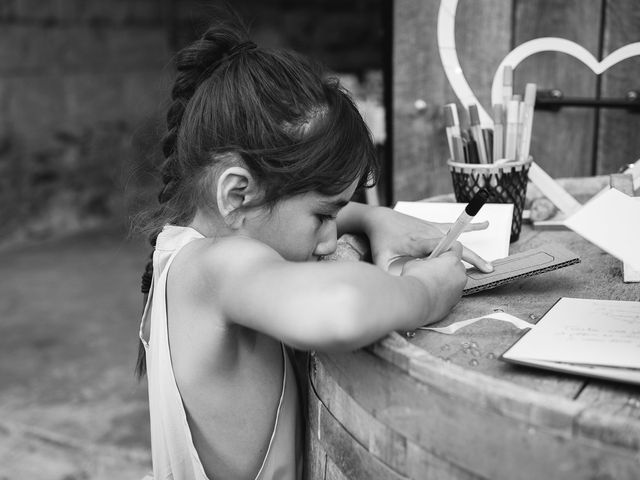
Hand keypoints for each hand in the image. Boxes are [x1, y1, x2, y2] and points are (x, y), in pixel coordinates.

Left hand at [362, 206, 492, 271]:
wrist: (382, 219)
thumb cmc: (382, 241)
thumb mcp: (381, 259)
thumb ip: (388, 273)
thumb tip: (395, 289)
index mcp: (417, 242)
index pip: (437, 248)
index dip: (448, 255)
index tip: (461, 265)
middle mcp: (428, 234)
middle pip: (454, 247)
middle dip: (471, 259)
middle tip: (486, 271)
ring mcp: (433, 229)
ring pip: (457, 241)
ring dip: (473, 253)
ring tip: (488, 265)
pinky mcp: (434, 226)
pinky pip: (455, 227)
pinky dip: (471, 226)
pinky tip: (486, 224)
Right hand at [401, 242, 466, 324]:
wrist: (415, 302)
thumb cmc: (416, 282)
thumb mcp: (414, 263)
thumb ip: (423, 262)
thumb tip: (422, 265)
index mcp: (452, 260)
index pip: (456, 247)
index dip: (447, 249)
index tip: (441, 252)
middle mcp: (459, 274)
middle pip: (456, 265)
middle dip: (446, 266)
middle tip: (432, 269)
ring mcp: (459, 290)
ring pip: (454, 281)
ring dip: (446, 280)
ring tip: (430, 284)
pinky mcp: (455, 302)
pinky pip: (451, 294)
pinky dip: (444, 293)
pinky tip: (431, 294)